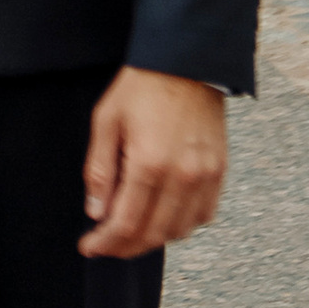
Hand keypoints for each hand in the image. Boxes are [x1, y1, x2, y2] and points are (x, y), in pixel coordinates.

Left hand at [79, 68, 225, 258]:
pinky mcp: (219, 171)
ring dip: (153, 238)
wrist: (186, 60)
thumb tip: (97, 212)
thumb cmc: (142, 86)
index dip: (104, 243)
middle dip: (124, 247)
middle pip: (152, 235)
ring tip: (132, 229)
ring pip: (179, 231)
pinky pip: (203, 216)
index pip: (125, 224)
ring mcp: (204, 176)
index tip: (89, 246)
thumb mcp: (107, 120)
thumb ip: (99, 170)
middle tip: (106, 244)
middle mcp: (181, 177)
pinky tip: (164, 215)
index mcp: (149, 163)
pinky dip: (182, 225)